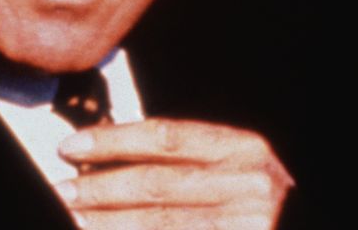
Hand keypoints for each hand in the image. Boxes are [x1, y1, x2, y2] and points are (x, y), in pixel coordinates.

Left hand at [58, 118, 292, 229]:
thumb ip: (176, 159)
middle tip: (61, 190)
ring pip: (162, 222)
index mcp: (242, 149)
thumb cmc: (251, 200)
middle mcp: (248, 185)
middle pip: (157, 183)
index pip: (164, 137)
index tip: (70, 147)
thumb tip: (102, 155)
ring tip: (73, 217)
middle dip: (101, 188)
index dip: (112, 141)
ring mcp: (248, 224)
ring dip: (110, 222)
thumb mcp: (227, 166)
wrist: (296, 223)